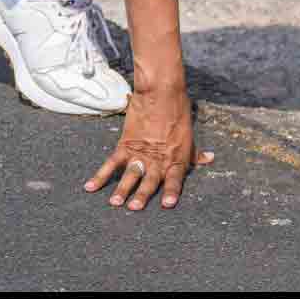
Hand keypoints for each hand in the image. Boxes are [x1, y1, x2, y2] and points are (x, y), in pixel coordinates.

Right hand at [84, 86, 213, 210]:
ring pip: (131, 174)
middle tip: (134, 208)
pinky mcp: (126, 144)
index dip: (171, 191)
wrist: (161, 90)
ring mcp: (141, 151)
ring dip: (122, 189)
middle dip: (142, 195)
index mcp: (176, 156)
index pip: (175, 178)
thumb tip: (209, 159)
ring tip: (115, 203)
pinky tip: (91, 186)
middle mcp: (158, 157)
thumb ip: (194, 152)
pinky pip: (112, 162)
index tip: (167, 204)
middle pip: (150, 180)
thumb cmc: (178, 110)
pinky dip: (100, 175)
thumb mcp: (188, 133)